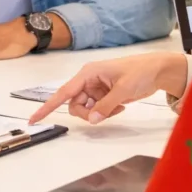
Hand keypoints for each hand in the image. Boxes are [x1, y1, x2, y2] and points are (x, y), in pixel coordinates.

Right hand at [29, 53, 188, 124]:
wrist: (158, 71)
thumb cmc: (139, 73)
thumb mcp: (123, 90)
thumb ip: (105, 107)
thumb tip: (91, 120)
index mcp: (88, 73)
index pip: (63, 92)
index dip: (48, 106)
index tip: (34, 118)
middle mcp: (88, 80)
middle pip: (74, 104)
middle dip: (87, 113)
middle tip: (104, 114)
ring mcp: (96, 89)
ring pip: (85, 109)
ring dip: (98, 113)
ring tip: (117, 107)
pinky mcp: (104, 95)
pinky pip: (97, 110)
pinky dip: (106, 112)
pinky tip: (120, 106)